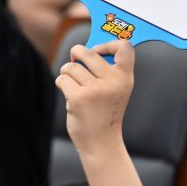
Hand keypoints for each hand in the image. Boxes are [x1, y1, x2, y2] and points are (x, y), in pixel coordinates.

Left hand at [55, 40, 133, 155]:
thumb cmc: (104, 112)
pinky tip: (69, 95)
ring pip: (71, 66)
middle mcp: (113, 81)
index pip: (125, 46)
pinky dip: (61, 84)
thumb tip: (82, 49)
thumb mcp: (114, 90)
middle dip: (75, 54)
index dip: (109, 42)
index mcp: (125, 77)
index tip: (98, 50)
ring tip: (72, 85)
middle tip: (75, 62)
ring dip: (67, 73)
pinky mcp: (79, 98)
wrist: (101, 143)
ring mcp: (96, 89)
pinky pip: (62, 79)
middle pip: (86, 52)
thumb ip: (106, 70)